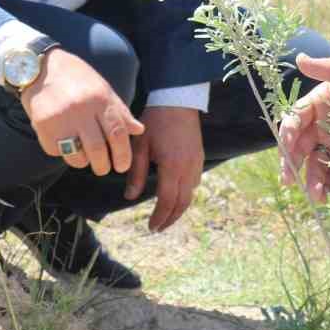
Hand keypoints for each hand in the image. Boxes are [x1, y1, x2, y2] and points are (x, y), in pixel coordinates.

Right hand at [19, 49, 144, 176]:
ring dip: (83, 162)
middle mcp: (81, 110)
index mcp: (100, 99)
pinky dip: (63, 153)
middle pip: (97, 150)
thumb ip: (120, 111)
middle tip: (103, 169)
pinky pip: (57, 151)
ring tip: (85, 157)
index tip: (122, 166)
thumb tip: (138, 130)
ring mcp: (60, 119)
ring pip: (77, 156)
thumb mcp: (103, 88)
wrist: (40, 67)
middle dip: (103, 166)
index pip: (117, 133)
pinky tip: (65, 143)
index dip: (123, 154)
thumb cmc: (77, 78)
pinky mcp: (42, 126)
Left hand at [124, 105, 204, 231]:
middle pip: (182, 203)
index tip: (151, 227)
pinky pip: (195, 182)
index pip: (167, 200)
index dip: (160, 216)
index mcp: (172, 166)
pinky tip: (177, 195)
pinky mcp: (200, 157)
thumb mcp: (140, 146)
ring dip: (179, 208)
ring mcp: (196, 163)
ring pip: (191, 194)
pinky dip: (186, 194)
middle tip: (159, 228)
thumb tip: (130, 197)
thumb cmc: (155, 122)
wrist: (178, 101)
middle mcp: (188, 168)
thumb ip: (136, 172)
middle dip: (171, 218)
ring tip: (166, 215)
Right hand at [277, 54, 329, 201]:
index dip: (287, 134)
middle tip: (289, 180)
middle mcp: (322, 126)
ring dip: (313, 180)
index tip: (287, 146)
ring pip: (317, 164)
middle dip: (292, 163)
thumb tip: (300, 59)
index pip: (294, 121)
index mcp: (317, 105)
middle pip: (299, 147)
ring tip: (317, 195)